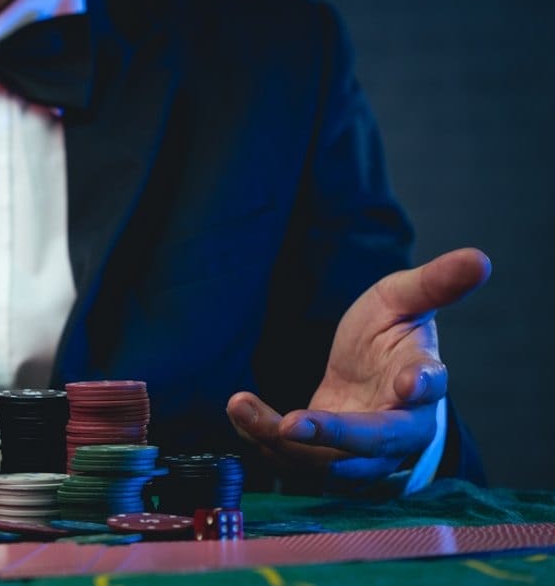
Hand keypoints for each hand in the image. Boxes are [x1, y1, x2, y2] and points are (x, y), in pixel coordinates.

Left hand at [227, 248, 490, 485]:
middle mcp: (398, 426)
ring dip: (280, 441)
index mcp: (424, 381)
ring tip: (241, 406)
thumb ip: (435, 283)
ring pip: (326, 461)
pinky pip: (294, 458)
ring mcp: (360, 450)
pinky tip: (239, 410)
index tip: (411, 381)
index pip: (431, 387)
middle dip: (333, 436)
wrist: (366, 366)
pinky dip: (262, 438)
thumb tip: (479, 258)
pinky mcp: (325, 456)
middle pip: (374, 442)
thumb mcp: (404, 298)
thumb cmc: (390, 330)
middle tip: (291, 425)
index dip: (423, 385)